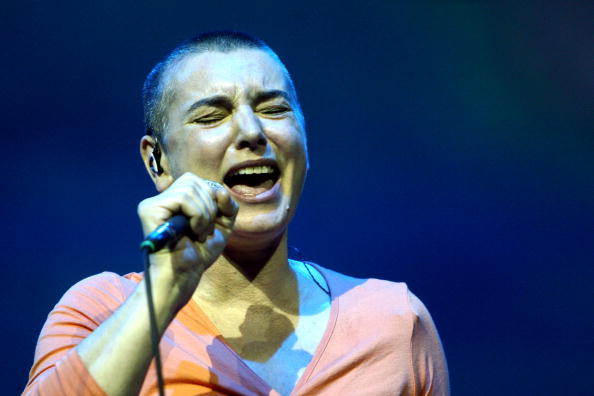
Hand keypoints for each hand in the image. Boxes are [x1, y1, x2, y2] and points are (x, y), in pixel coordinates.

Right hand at [137, 172, 237, 308]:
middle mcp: (161, 199)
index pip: (197, 181)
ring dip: (204, 214)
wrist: (183, 276)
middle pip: (193, 181)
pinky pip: (183, 198)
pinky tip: (193, 232)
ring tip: (199, 233)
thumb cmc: (199, 253)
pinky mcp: (149, 210)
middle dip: (209, 206)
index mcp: (174, 200)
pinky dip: (197, 215)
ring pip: (189, 188)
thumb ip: (227, 205)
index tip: (212, 222)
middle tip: (204, 231)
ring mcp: (153, 204)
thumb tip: (219, 190)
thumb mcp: (222, 225)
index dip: (212, 198)